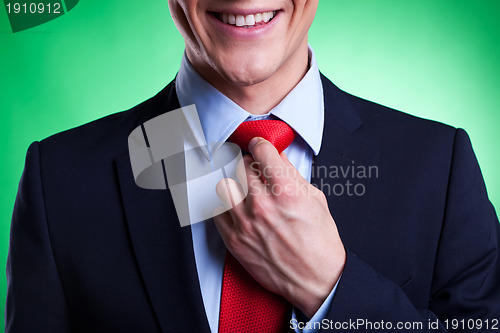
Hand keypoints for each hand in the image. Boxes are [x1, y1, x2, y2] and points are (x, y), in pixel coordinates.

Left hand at [214, 137, 345, 317]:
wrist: (316, 280)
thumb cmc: (320, 244)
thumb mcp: (315, 200)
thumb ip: (292, 175)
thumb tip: (278, 157)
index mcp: (286, 192)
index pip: (261, 152)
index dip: (260, 144)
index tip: (259, 146)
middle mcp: (262, 205)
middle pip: (240, 165)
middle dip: (248, 162)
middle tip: (254, 168)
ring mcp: (245, 223)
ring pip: (223, 184)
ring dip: (233, 181)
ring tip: (243, 186)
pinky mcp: (234, 240)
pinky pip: (216, 211)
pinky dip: (224, 204)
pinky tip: (236, 205)